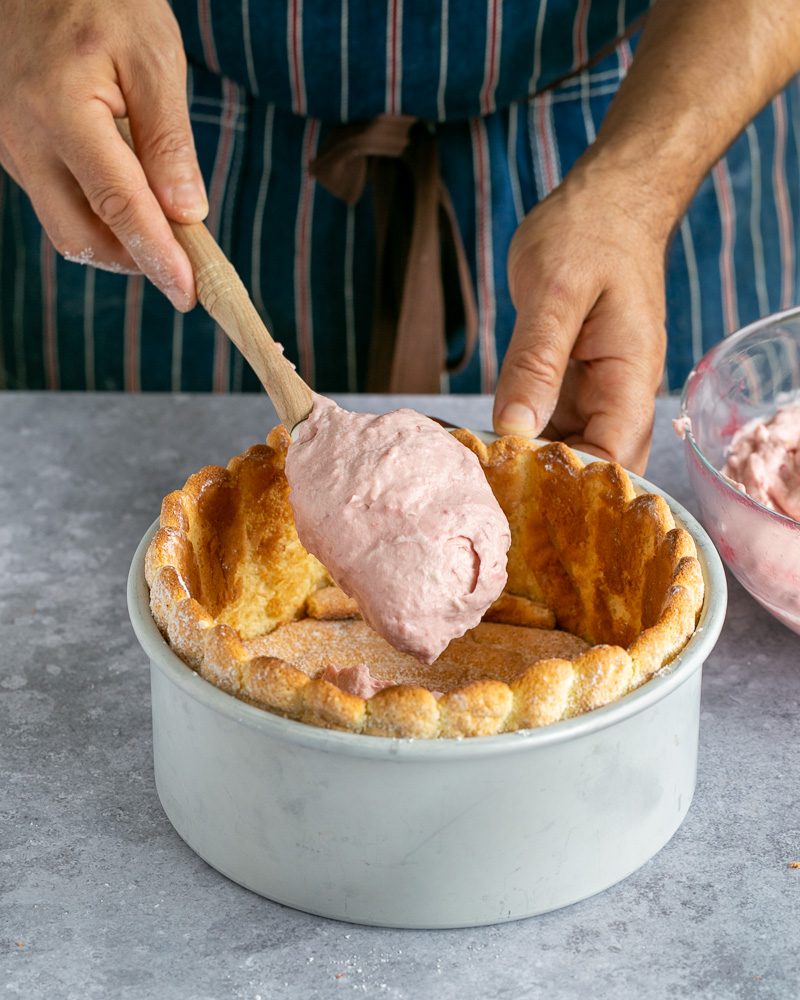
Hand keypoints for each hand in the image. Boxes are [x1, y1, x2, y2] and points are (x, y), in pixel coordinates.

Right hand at [0, 0, 205, 308]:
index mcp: (60, 109)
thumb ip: (169, 139)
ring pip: (63, 225)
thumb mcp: (153, 57)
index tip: (187, 293)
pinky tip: (128, 200)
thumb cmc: (103, 0)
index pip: (116, 206)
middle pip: (79, 235)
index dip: (156, 256)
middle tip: (183, 267)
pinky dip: (94, 215)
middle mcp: (23, 136)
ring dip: (114, 242)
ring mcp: (8, 145)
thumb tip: (187, 214)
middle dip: (133, 261)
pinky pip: (52, 200)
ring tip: (162, 231)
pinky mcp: (9, 147)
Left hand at [493, 163, 668, 473]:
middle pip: (598, 467)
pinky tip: (491, 448)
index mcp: (630, 378)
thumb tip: (516, 428)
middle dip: (555, 490)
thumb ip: (536, 362)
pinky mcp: (575, 383)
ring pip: (574, 450)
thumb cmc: (589, 233)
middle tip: (494, 495)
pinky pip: (555, 425)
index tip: (519, 491)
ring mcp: (599, 391)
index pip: (614, 458)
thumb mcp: (555, 293)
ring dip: (536, 468)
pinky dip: (526, 440)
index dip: (573, 486)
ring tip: (486, 479)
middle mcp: (621, 395)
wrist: (607, 200)